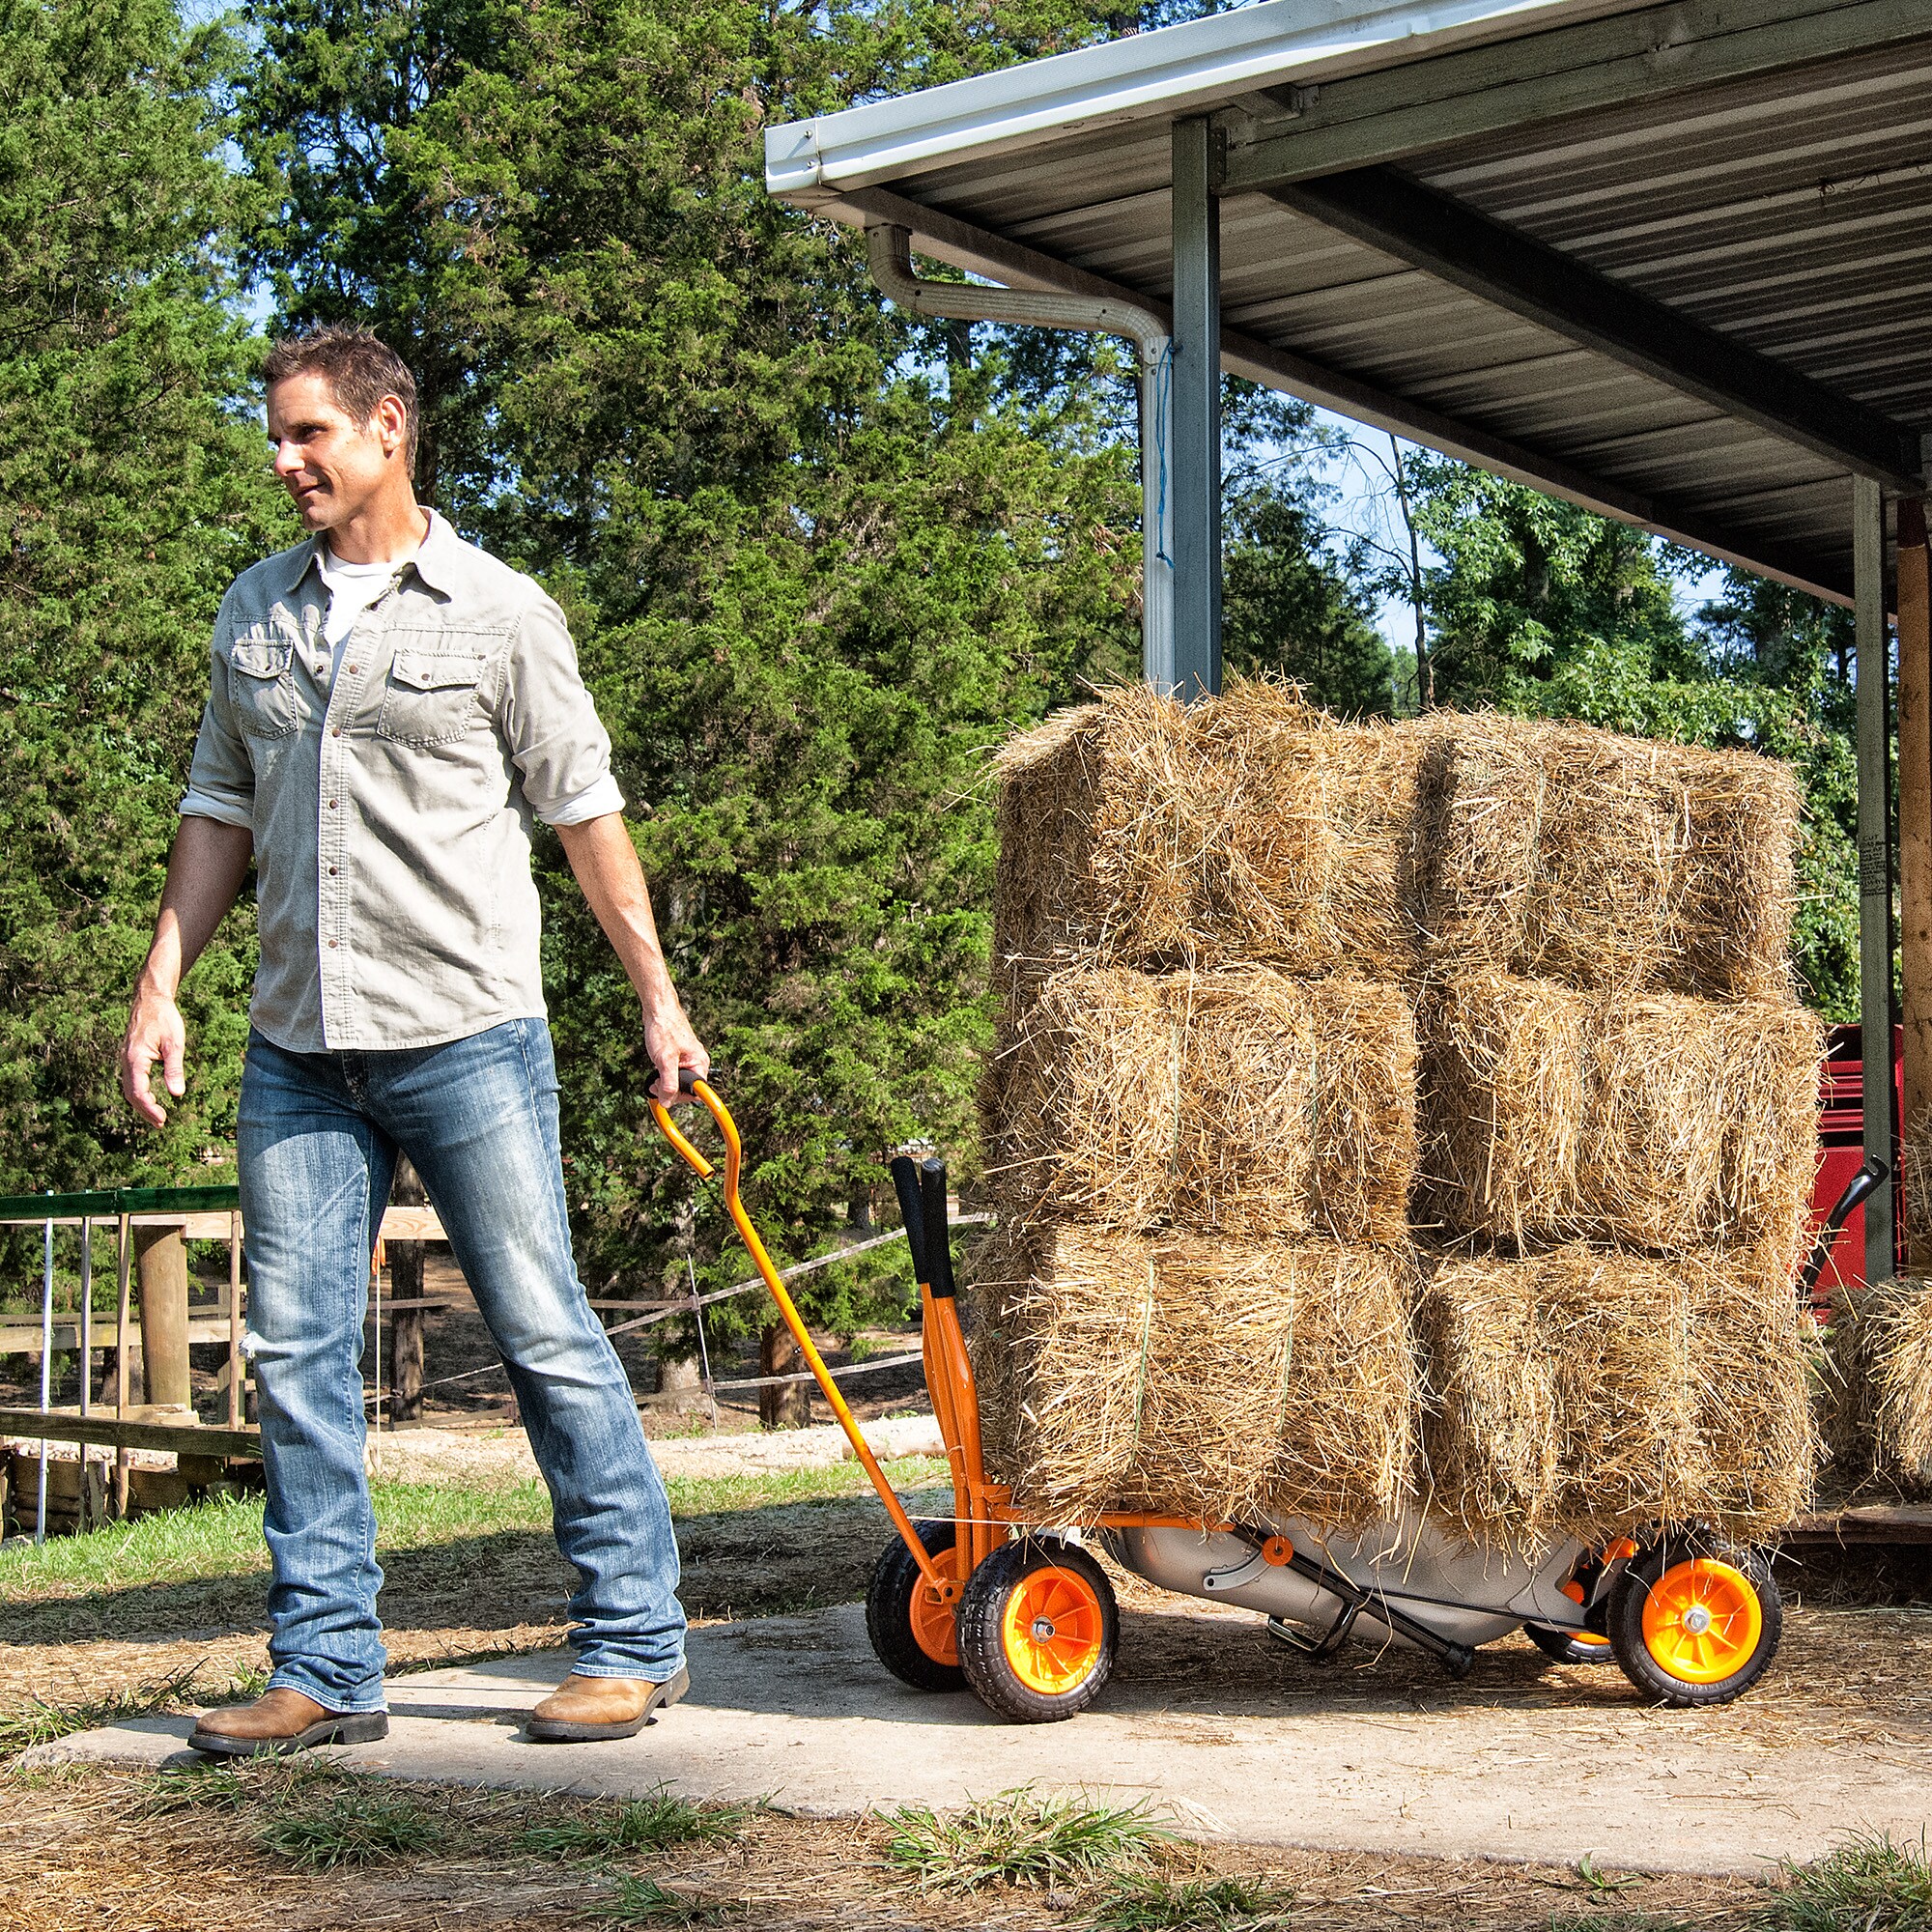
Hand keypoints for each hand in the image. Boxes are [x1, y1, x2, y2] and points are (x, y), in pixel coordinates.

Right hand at [122, 980, 186, 1128]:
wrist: (151, 1000)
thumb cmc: (164, 1019)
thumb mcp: (175, 1043)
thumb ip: (174, 1068)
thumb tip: (177, 1094)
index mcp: (135, 1059)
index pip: (138, 1091)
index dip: (149, 1108)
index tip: (162, 1120)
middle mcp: (126, 1061)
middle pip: (131, 1093)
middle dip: (145, 1110)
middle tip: (161, 1123)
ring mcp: (126, 1059)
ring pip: (129, 1088)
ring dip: (142, 1103)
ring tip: (157, 1116)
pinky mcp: (130, 1057)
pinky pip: (131, 1080)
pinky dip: (139, 1093)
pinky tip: (150, 1099)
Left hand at [644, 998, 707, 1107]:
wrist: (658, 1008)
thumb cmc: (664, 1029)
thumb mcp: (665, 1060)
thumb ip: (668, 1083)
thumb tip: (667, 1102)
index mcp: (700, 1063)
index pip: (698, 1092)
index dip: (681, 1098)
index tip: (667, 1098)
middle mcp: (696, 1062)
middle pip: (687, 1088)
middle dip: (670, 1091)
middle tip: (654, 1087)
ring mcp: (686, 1059)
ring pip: (677, 1081)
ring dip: (664, 1084)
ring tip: (652, 1080)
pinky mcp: (676, 1055)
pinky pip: (672, 1072)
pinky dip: (662, 1076)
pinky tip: (654, 1071)